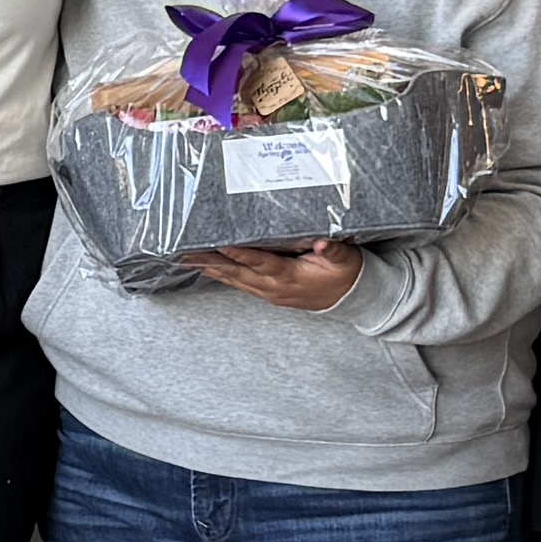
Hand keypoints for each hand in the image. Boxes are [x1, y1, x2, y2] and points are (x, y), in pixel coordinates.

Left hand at [182, 239, 365, 311]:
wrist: (352, 298)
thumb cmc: (346, 273)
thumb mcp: (345, 258)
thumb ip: (333, 249)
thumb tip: (322, 242)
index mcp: (289, 277)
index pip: (259, 263)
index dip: (239, 254)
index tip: (220, 244)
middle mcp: (274, 288)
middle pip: (238, 273)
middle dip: (212, 262)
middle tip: (188, 252)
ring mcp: (270, 293)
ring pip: (236, 280)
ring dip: (213, 270)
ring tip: (189, 258)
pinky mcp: (270, 293)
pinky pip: (241, 284)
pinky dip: (224, 275)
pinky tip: (211, 268)